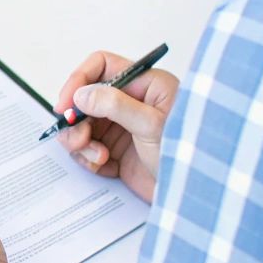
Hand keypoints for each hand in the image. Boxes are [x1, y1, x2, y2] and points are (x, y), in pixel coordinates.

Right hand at [54, 51, 178, 201]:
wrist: (196, 196)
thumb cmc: (188, 155)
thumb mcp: (152, 125)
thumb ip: (115, 105)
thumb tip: (82, 94)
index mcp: (145, 85)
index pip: (101, 66)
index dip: (79, 81)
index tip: (66, 104)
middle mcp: (131, 103)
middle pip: (85, 98)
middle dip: (76, 119)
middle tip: (77, 138)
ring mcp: (121, 127)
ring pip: (82, 125)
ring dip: (80, 141)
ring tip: (97, 156)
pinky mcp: (116, 152)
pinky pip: (87, 149)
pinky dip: (87, 158)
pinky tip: (104, 166)